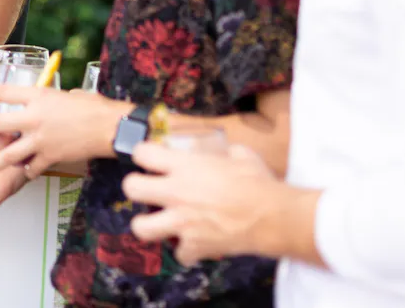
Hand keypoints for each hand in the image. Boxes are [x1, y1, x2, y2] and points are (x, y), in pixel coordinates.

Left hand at [0, 86, 127, 177]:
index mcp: (39, 97)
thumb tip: (49, 102)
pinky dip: (27, 170)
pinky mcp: (50, 157)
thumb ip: (53, 99)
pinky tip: (27, 171)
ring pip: (9, 154)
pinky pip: (31, 168)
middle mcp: (34, 118)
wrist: (110, 127)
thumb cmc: (94, 107)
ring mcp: (40, 140)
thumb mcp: (68, 94)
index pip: (4, 91)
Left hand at [122, 141, 291, 264]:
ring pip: (141, 227)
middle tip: (147, 189)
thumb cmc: (258, 182)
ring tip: (158, 222)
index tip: (149, 160)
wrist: (274, 216)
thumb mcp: (239, 154)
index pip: (142, 153)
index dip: (143, 155)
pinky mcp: (194, 246)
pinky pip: (179, 254)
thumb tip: (223, 151)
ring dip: (148, 225)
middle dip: (135, 187)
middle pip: (130, 187)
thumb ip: (221, 152)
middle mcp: (176, 192)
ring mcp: (182, 222)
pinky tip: (194, 244)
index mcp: (184, 166)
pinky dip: (186, 252)